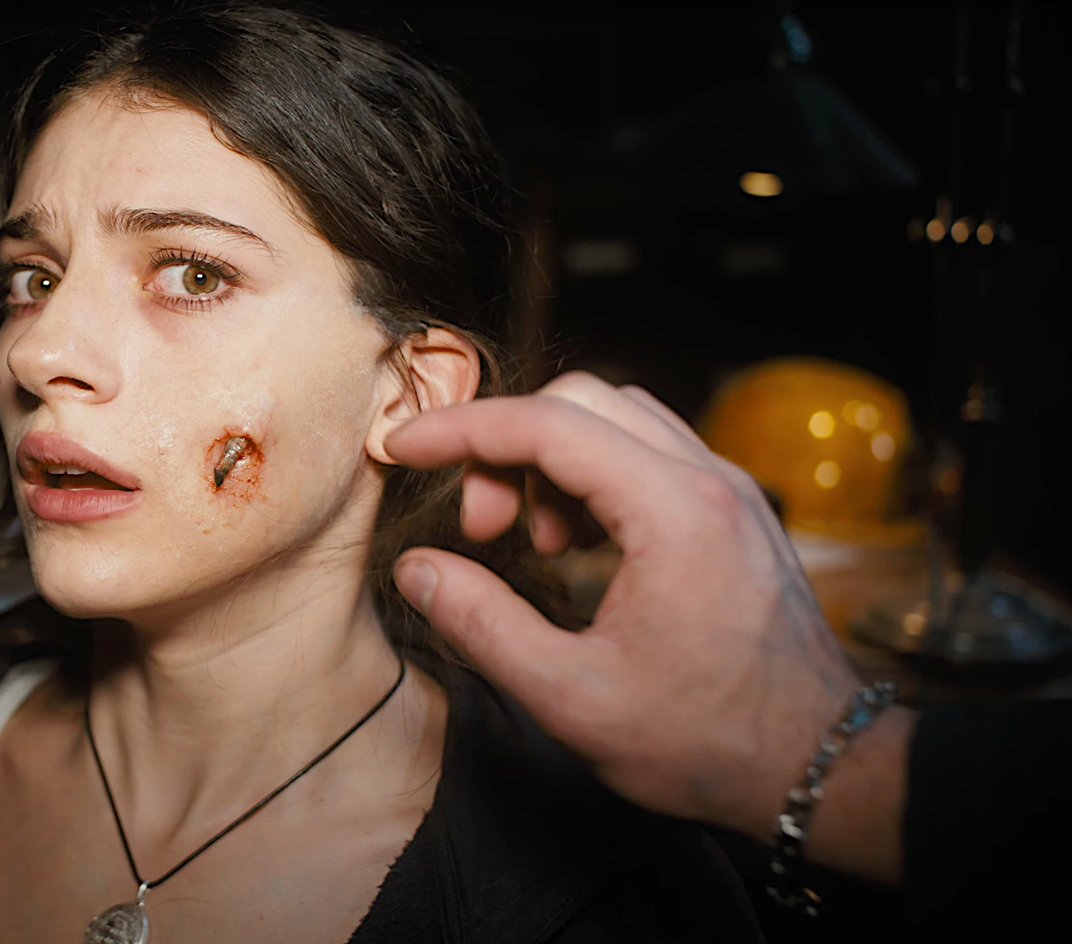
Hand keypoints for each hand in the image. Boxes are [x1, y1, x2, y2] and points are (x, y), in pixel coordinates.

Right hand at [387, 372, 872, 845]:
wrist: (820, 769)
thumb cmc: (706, 744)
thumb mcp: (572, 699)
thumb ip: (483, 625)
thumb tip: (418, 570)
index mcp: (674, 512)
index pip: (547, 425)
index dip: (461, 429)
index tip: (404, 449)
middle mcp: (709, 480)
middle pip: (582, 402)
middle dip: (507, 448)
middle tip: (480, 530)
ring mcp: (729, 490)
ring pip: (617, 419)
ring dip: (552, 460)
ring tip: (532, 543)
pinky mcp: (734, 511)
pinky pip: (649, 452)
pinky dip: (593, 476)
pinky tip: (575, 544)